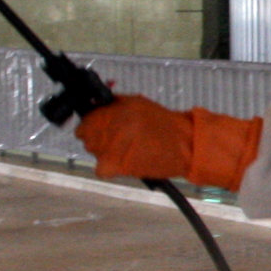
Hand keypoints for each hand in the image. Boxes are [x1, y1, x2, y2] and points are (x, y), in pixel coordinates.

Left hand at [74, 95, 260, 189]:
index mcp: (112, 110)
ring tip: (125, 148)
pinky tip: (122, 161)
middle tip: (117, 136)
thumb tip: (95, 103)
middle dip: (99, 135)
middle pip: (87, 136)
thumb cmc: (162, 121)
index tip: (101, 124)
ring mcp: (108, 148)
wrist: (184, 145)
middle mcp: (107, 127)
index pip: (85, 119)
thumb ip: (113, 103)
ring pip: (94, 151)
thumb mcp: (136, 102)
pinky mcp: (115, 166)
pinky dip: (108, 166)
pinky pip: (101, 168)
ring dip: (105, 150)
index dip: (92, 121)